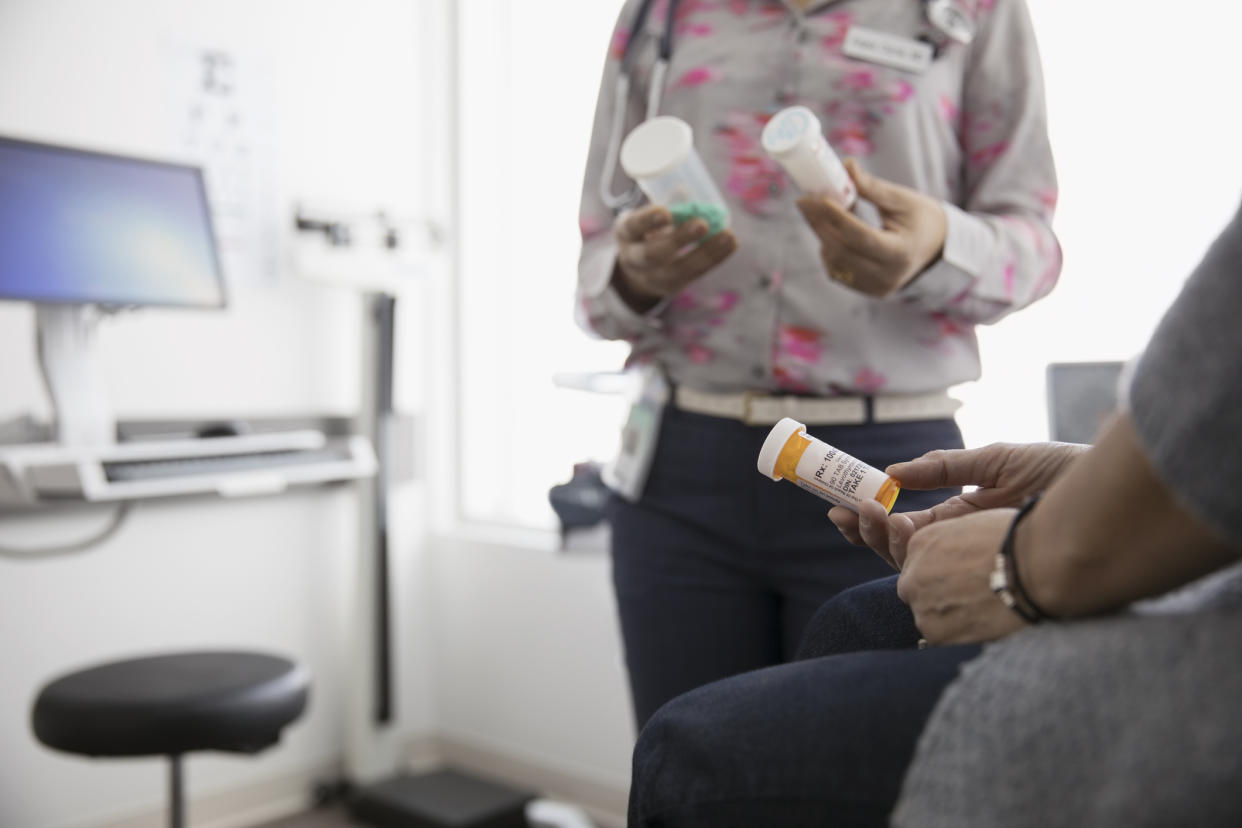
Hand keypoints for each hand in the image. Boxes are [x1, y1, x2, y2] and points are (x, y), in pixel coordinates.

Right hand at [611, 205, 737, 311]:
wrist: (637, 270)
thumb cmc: (645, 231)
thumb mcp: (646, 218)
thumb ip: (665, 204)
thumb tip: (686, 189)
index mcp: (625, 233)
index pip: (633, 226)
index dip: (648, 220)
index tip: (666, 213)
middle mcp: (634, 258)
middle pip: (653, 255)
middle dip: (679, 240)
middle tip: (702, 224)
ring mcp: (653, 277)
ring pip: (679, 269)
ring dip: (706, 252)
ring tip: (727, 235)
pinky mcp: (673, 286)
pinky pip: (695, 274)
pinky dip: (715, 258)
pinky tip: (731, 244)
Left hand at [796, 159, 946, 296]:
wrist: (938, 249)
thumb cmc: (922, 219)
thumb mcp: (902, 200)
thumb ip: (872, 188)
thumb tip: (846, 166)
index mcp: (900, 253)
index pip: (861, 236)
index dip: (836, 217)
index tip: (817, 198)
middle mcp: (887, 276)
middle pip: (842, 250)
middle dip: (820, 224)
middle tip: (805, 201)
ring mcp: (876, 287)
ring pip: (835, 263)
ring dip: (822, 236)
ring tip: (818, 213)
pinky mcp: (868, 290)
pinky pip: (838, 272)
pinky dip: (829, 251)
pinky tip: (829, 232)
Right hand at [829, 441, 1087, 568]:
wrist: (1112, 501)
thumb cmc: (1064, 476)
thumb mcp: (999, 460)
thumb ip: (947, 467)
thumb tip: (895, 472)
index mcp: (964, 515)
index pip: (907, 522)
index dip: (873, 515)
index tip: (839, 506)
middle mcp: (963, 542)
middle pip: (900, 546)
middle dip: (865, 531)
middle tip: (834, 516)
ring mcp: (973, 558)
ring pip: (913, 561)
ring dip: (880, 540)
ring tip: (857, 518)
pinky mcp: (986, 573)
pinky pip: (941, 573)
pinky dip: (913, 554)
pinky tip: (896, 534)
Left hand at [897, 508, 1028, 644]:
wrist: (1034, 564)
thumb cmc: (1015, 538)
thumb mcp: (974, 525)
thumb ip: (956, 543)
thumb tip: (962, 557)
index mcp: (920, 543)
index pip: (920, 566)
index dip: (944, 575)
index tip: (965, 580)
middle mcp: (912, 576)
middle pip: (918, 593)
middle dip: (940, 597)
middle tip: (973, 599)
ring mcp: (922, 607)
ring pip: (929, 618)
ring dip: (951, 619)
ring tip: (985, 614)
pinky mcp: (937, 634)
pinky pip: (943, 640)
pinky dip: (962, 637)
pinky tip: (986, 626)